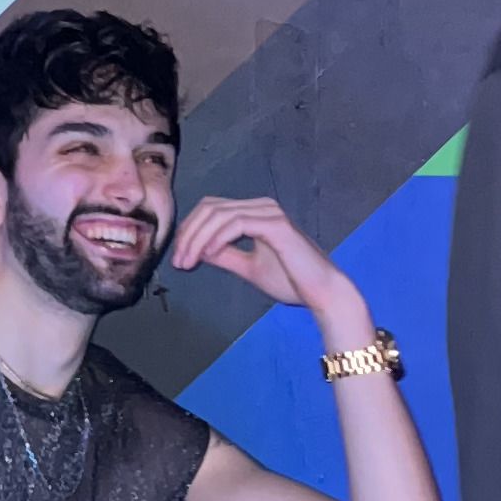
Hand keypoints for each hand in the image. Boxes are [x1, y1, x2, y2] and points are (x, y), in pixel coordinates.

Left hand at [169, 193, 361, 336]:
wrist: (322, 293)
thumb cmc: (291, 281)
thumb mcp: (248, 266)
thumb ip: (224, 255)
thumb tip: (198, 249)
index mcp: (255, 213)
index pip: (212, 210)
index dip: (190, 230)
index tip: (180, 259)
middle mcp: (262, 206)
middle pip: (210, 208)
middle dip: (188, 234)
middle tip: (178, 262)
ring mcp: (269, 213)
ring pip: (219, 215)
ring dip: (197, 239)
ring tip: (187, 262)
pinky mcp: (275, 224)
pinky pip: (236, 224)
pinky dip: (216, 239)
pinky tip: (207, 255)